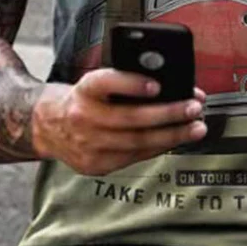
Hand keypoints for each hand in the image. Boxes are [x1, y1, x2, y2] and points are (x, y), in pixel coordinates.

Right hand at [31, 68, 207, 174]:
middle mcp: (84, 116)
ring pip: (137, 142)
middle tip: (194, 108)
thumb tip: (169, 83)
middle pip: (130, 118)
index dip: (131, 84)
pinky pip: (134, 157)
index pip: (106, 83)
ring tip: (196, 128)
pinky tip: (176, 140)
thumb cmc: (85, 98)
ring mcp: (89, 145)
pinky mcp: (95, 165)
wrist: (50, 126)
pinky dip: (158, 148)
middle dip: (168, 114)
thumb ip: (125, 80)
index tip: (156, 85)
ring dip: (172, 135)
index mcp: (85, 89)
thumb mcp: (98, 81)